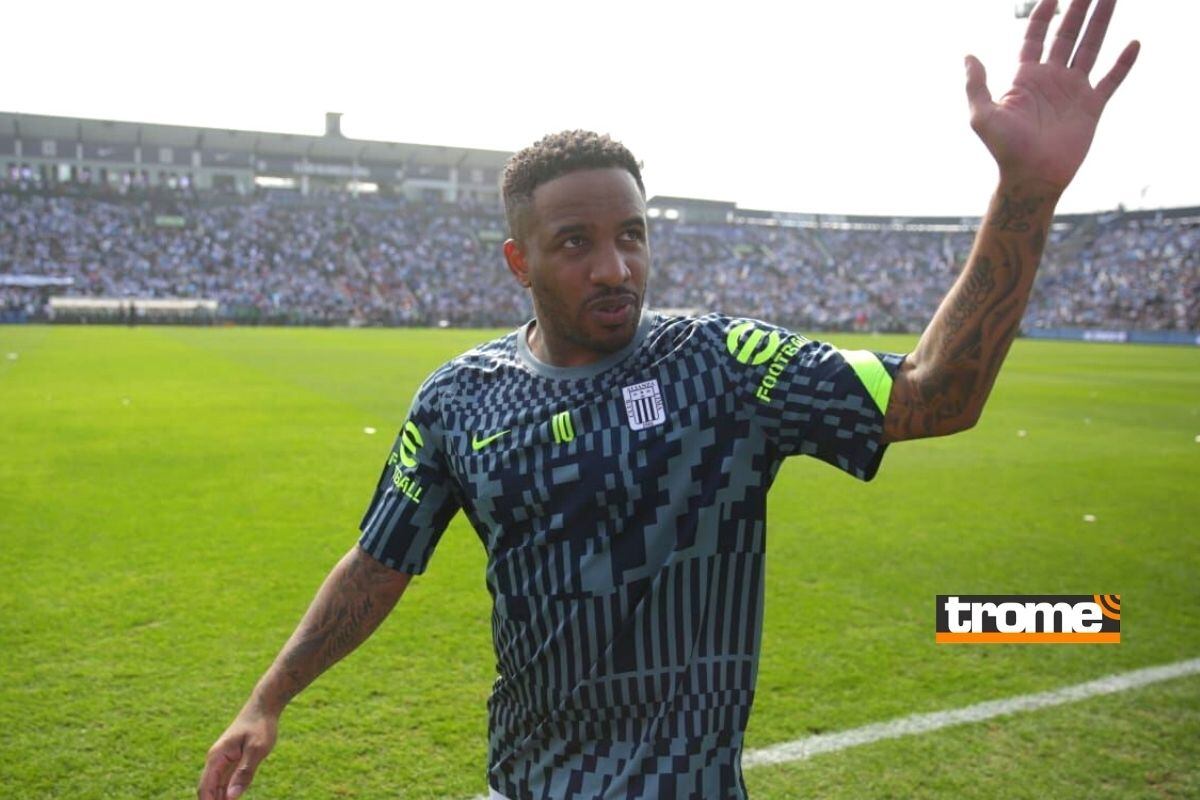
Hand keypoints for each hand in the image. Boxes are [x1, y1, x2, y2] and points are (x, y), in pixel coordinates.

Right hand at [197, 705, 277, 799]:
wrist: (264, 708)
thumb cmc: (260, 726)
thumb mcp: (256, 750)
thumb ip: (244, 773)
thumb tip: (231, 797)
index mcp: (216, 758)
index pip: (205, 788)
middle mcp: (215, 761)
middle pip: (208, 790)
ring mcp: (223, 761)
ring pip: (216, 787)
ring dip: (220, 799)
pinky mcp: (232, 761)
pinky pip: (225, 781)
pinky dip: (227, 792)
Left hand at [965, 0, 1138, 189]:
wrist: (1032, 177)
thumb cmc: (1004, 149)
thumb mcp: (982, 115)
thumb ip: (977, 84)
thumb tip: (968, 56)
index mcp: (1026, 77)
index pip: (1037, 35)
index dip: (1045, 12)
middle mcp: (1051, 79)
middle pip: (1067, 34)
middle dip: (1078, 9)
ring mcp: (1073, 91)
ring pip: (1091, 48)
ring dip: (1102, 22)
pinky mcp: (1092, 107)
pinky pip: (1111, 80)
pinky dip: (1123, 63)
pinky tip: (1133, 43)